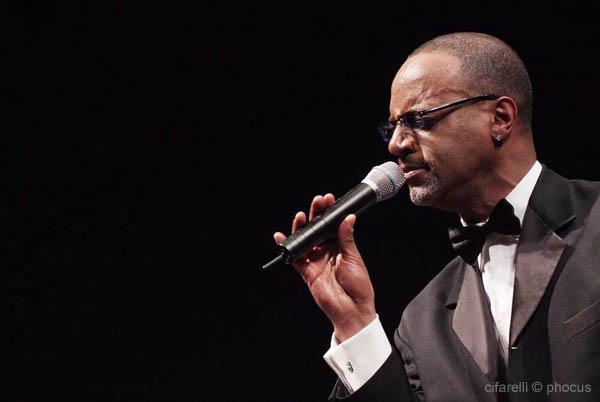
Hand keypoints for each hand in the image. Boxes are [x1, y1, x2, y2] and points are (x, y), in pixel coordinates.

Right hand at [274, 193, 375, 341]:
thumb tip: (348, 218)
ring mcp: (316, 260)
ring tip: (301, 215)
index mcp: (341, 246)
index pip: (332, 225)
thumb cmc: (358, 286)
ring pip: (305, 240)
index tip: (329, 200)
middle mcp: (327, 251)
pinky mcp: (307, 271)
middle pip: (317, 230)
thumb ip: (346, 238)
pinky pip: (294, 257)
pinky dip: (287, 246)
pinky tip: (281, 236)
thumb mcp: (353, 258)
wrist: (352, 309)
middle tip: (317, 202)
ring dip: (301, 227)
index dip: (330, 212)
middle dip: (316, 214)